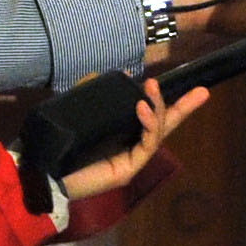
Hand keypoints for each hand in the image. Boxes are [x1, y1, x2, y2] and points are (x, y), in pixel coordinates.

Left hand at [55, 79, 209, 202]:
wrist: (44, 171)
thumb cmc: (58, 143)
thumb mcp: (78, 109)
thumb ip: (92, 91)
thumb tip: (115, 74)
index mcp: (121, 133)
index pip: (151, 116)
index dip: (170, 102)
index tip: (193, 88)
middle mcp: (130, 146)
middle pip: (163, 125)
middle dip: (183, 108)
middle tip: (202, 92)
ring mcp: (132, 159)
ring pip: (157, 132)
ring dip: (158, 109)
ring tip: (152, 90)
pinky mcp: (128, 170)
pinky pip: (146, 145)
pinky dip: (149, 125)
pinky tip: (143, 108)